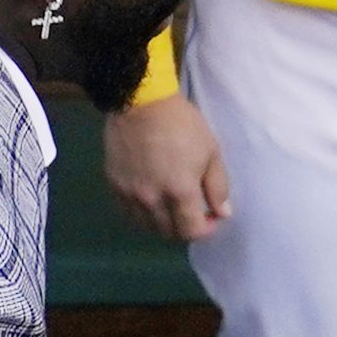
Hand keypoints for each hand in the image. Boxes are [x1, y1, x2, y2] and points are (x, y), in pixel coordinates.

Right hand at [103, 91, 228, 242]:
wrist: (140, 103)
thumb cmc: (182, 124)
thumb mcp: (211, 151)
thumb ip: (218, 187)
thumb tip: (222, 213)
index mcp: (180, 192)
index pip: (192, 231)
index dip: (206, 229)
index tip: (211, 217)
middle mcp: (153, 200)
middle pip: (168, 233)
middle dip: (185, 228)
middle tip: (192, 212)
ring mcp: (130, 194)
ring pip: (146, 226)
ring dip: (162, 223)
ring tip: (170, 207)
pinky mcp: (114, 185)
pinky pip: (128, 212)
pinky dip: (142, 213)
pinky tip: (150, 198)